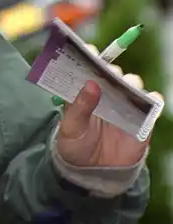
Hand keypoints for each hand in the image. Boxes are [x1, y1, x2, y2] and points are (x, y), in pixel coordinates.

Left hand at [55, 46, 162, 167]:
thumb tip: (91, 84)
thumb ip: (78, 107)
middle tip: (106, 73)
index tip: (86, 49)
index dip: (88, 54)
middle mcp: (106, 92)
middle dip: (110, 69)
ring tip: (123, 88)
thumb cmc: (75, 146)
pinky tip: (146, 99)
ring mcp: (125, 104)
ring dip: (130, 82)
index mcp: (84, 90)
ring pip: (133, 83)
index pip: (87, 65)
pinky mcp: (142, 119)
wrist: (91, 174)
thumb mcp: (70, 128)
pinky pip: (153, 103)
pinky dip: (152, 98)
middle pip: (112, 72)